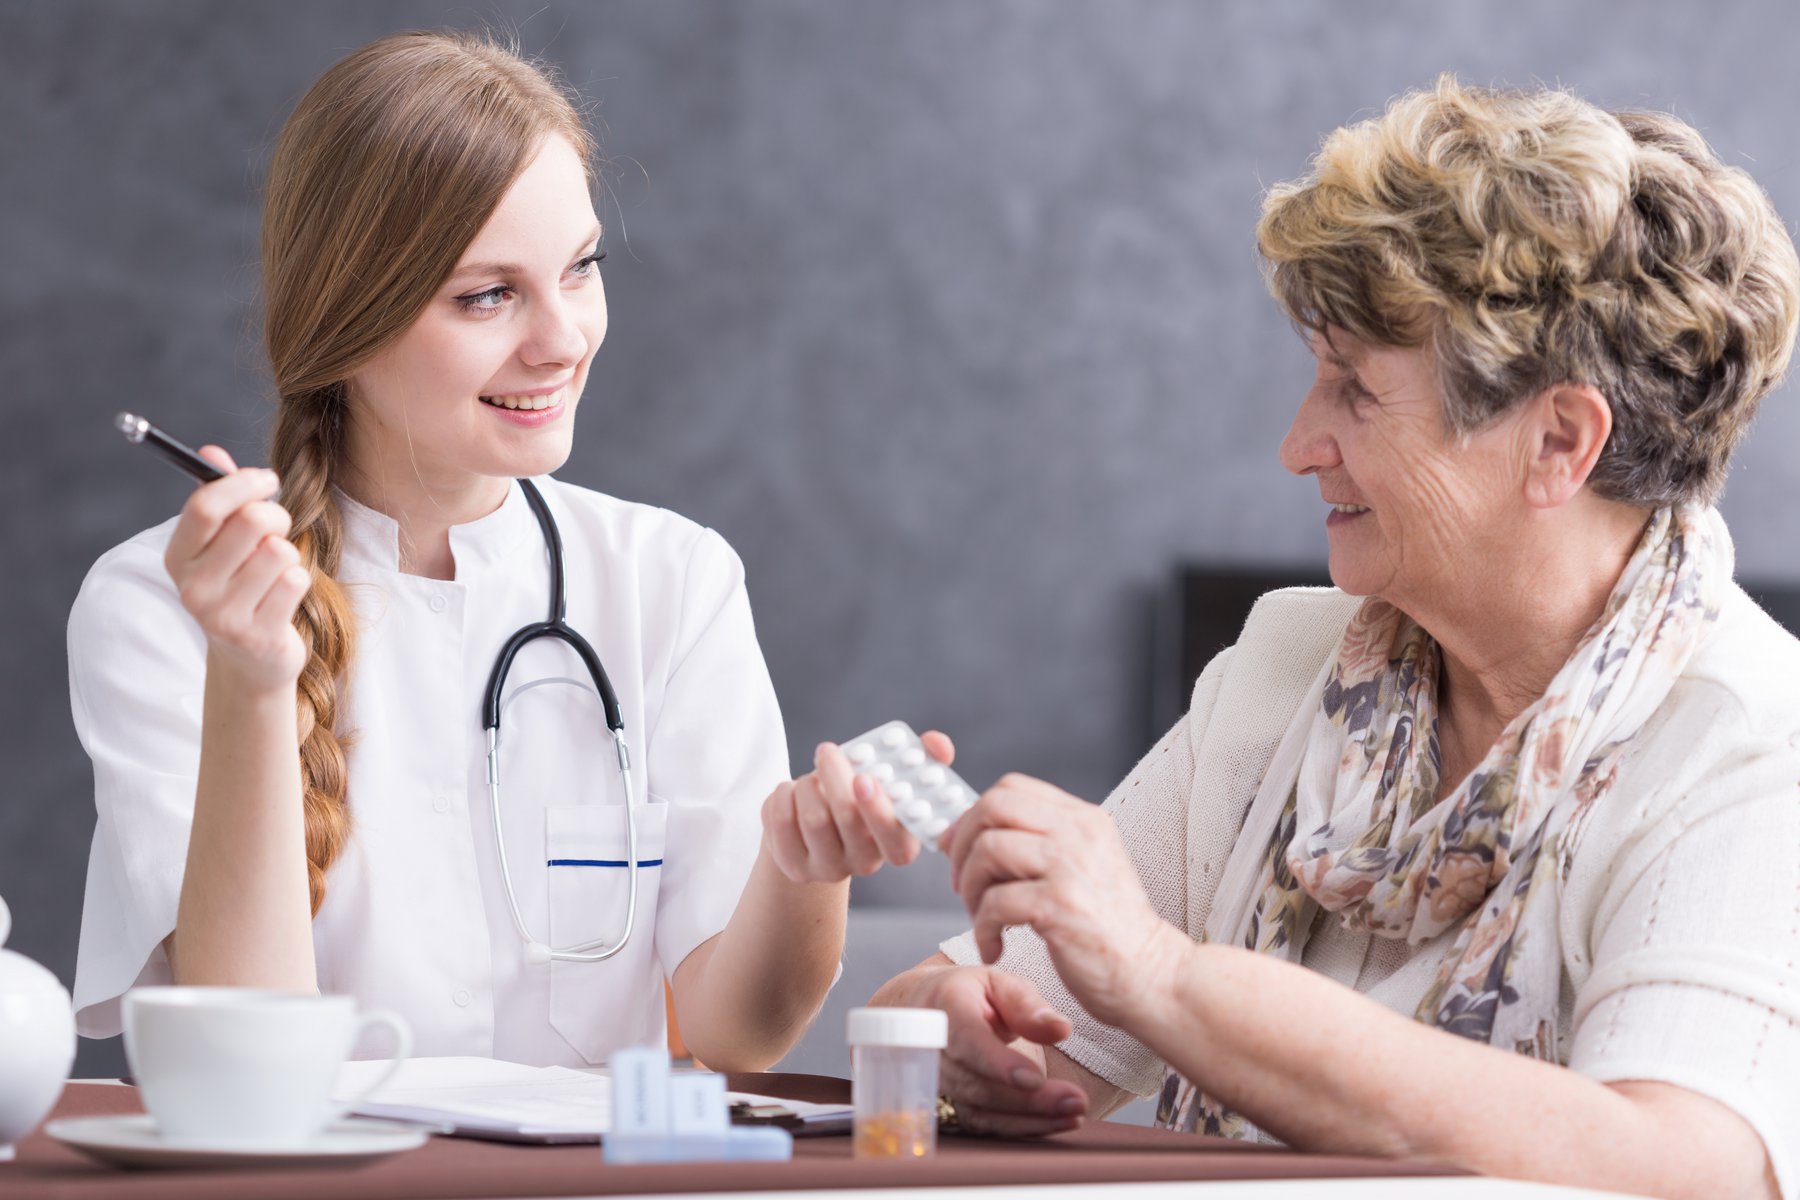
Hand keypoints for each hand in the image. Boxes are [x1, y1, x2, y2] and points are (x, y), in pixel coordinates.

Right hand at [162, 447, 309, 691]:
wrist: (250, 660)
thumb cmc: (240, 586)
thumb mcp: (223, 544)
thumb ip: (219, 497)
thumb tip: (212, 451)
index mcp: (177, 558)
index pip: (205, 506)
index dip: (242, 483)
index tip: (267, 479)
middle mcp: (193, 588)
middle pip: (252, 521)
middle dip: (276, 516)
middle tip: (277, 528)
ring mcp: (223, 615)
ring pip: (280, 551)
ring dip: (289, 555)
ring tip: (275, 572)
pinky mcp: (258, 635)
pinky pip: (295, 580)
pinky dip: (299, 581)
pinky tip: (283, 598)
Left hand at [760, 731, 955, 882]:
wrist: (820, 825)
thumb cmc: (864, 795)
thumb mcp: (893, 777)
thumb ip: (923, 756)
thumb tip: (938, 745)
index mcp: (899, 844)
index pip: (896, 841)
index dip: (879, 810)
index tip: (863, 777)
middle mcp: (865, 864)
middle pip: (847, 820)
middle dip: (835, 777)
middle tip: (828, 750)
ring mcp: (827, 869)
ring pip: (813, 818)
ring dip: (808, 784)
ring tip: (812, 776)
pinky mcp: (793, 866)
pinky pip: (782, 822)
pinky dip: (783, 795)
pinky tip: (792, 791)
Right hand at [918, 964, 1086, 1136]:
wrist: (924, 1011)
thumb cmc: (969, 994)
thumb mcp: (999, 984)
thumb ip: (1027, 1005)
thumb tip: (1060, 1028)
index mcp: (945, 1006)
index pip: (966, 1039)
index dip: (997, 1063)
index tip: (1035, 1079)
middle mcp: (932, 1049)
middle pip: (976, 1084)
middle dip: (1028, 1100)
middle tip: (1075, 1102)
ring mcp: (935, 1082)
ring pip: (979, 1111)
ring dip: (1029, 1119)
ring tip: (1072, 1116)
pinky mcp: (945, 1105)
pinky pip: (981, 1124)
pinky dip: (1019, 1127)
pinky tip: (1053, 1122)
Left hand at [943, 774, 1188, 1029]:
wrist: (1151, 975)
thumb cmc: (1110, 930)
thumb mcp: (1084, 867)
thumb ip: (1041, 845)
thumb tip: (973, 837)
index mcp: (1084, 820)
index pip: (1010, 788)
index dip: (971, 815)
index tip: (956, 847)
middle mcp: (1079, 834)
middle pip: (993, 808)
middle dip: (961, 846)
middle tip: (961, 884)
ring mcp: (1071, 867)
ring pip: (988, 850)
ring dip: (969, 890)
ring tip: (981, 921)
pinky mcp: (1060, 906)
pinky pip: (994, 903)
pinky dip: (982, 929)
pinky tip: (994, 947)